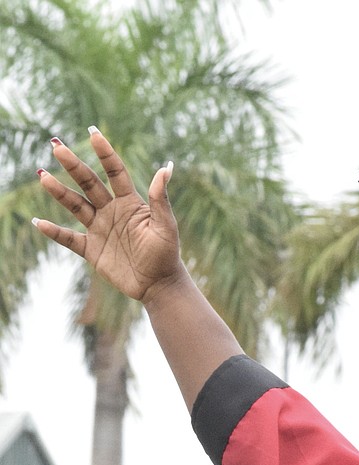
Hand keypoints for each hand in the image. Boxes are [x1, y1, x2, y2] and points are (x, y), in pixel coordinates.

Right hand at [34, 128, 181, 304]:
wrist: (159, 285)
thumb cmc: (166, 255)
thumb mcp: (165, 226)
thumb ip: (160, 199)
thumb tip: (165, 168)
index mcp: (130, 203)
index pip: (115, 172)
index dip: (105, 153)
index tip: (93, 132)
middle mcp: (111, 211)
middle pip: (89, 184)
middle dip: (73, 166)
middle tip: (57, 147)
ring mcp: (100, 229)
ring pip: (75, 206)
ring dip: (59, 192)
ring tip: (43, 175)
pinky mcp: (92, 250)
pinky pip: (69, 239)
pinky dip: (54, 232)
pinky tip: (38, 223)